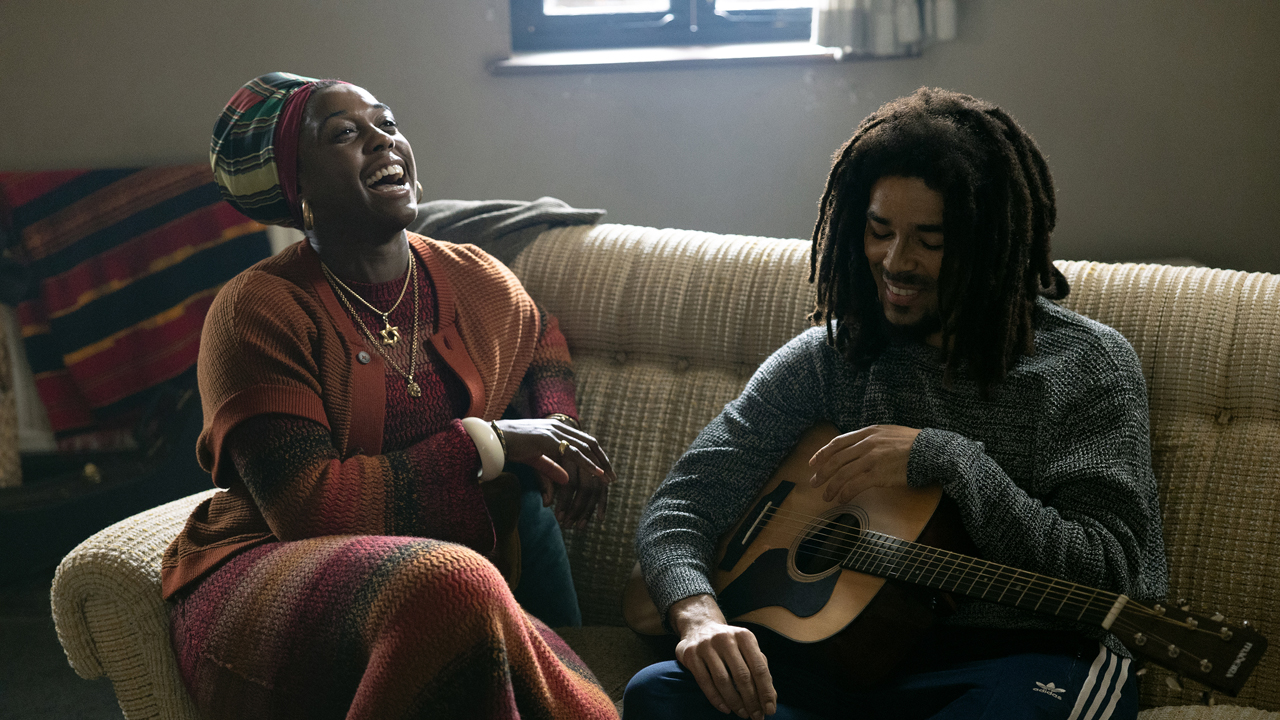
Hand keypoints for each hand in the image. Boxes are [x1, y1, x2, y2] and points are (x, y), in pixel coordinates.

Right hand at [495, 418, 615, 527]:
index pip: (584, 440)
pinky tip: (597, 474)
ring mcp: (553, 431)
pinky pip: (573, 453)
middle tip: (613, 477)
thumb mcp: (536, 460)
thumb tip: (566, 481)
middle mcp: (558, 427)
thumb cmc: (511, 448)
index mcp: (556, 428)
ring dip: (599, 464)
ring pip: (584, 448)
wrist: (492, 439)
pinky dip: (587, 464)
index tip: (606, 470)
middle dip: (603, 460)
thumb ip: (552, 468)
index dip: (597, 455)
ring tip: (608, 479)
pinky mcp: (548, 439)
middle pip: (590, 443)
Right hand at [670, 595, 775, 718]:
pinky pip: (705, 682)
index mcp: (744, 636)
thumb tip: (771, 697)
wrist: (699, 626)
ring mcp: (706, 646)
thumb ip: (760, 669)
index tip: (770, 709)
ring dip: (735, 702)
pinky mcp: (691, 655)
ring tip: (743, 714)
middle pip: (742, 676)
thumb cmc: (729, 643)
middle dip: (751, 700)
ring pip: (723, 681)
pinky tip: (726, 708)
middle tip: (757, 716)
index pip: (759, 668)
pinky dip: (716, 699)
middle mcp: (725, 638)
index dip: (766, 691)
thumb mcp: (746, 648)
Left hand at [808, 424, 920, 502]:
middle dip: (821, 472)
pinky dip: (845, 493)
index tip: (812, 463)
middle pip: (836, 459)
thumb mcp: (888, 432)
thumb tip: (857, 448)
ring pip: (842, 473)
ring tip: (826, 496)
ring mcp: (872, 459)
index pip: (837, 442)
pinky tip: (842, 499)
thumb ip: (871, 439)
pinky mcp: (878, 474)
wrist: (930, 450)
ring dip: (831, 487)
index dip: (822, 453)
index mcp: (868, 433)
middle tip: (813, 483)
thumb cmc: (912, 444)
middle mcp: (866, 444)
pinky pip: (855, 485)